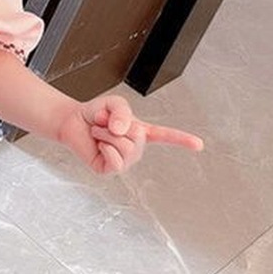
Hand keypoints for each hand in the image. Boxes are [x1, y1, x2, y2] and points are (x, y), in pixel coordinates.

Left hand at [57, 94, 203, 175]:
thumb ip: (122, 112)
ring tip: (99, 132)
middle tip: (104, 123)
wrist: (73, 121)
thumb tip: (124, 130)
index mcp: (141, 132)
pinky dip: (105, 149)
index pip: (165, 136)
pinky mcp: (109, 169)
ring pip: (125, 148)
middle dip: (116, 125)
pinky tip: (99, 146)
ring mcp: (123, 160)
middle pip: (137, 137)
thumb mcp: (113, 104)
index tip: (199, 145)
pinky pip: (115, 161)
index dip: (182, 140)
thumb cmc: (95, 114)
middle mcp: (135, 148)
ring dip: (106, 134)